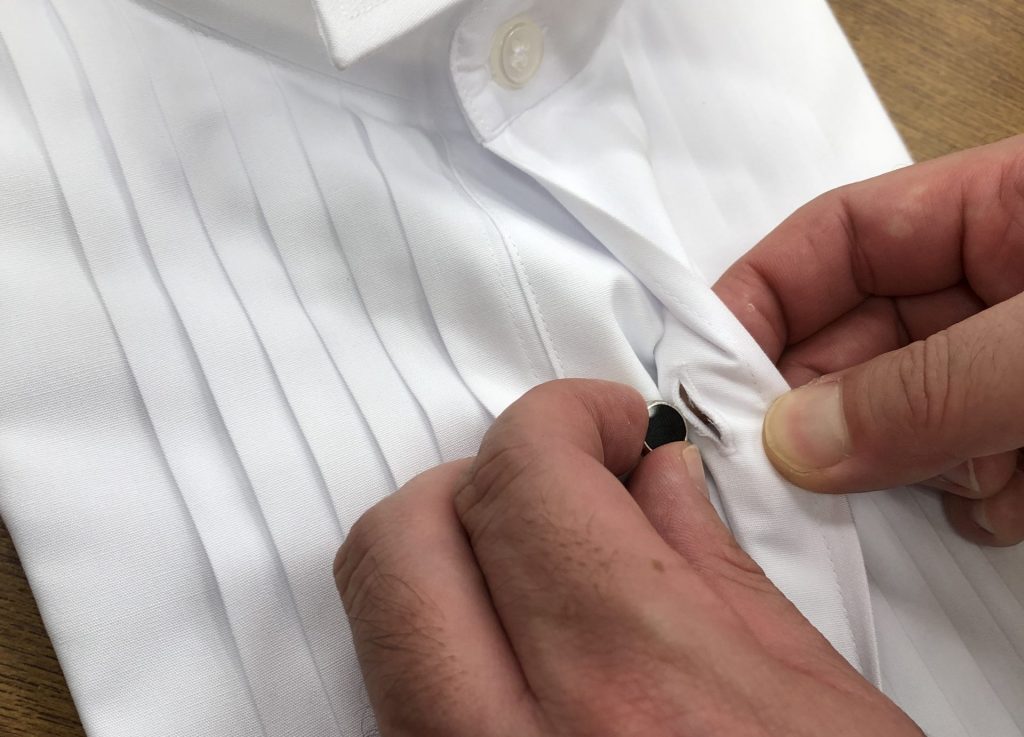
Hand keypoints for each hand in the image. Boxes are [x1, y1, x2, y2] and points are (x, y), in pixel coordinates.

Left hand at [334, 379, 920, 735]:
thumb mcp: (820, 708)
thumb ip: (712, 568)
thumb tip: (654, 476)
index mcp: (633, 689)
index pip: (520, 476)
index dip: (562, 419)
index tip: (606, 432)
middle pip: (402, 538)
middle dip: (479, 482)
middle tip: (563, 492)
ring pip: (377, 623)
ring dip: (447, 562)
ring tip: (543, 573)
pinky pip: (395, 702)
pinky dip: (442, 647)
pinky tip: (521, 654)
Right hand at [714, 135, 1023, 545]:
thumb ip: (928, 389)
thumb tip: (792, 445)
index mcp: (996, 209)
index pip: (834, 240)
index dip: (759, 301)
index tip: (707, 379)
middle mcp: (989, 287)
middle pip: (851, 341)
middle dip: (820, 410)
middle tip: (785, 476)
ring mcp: (1009, 367)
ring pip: (897, 418)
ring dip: (911, 465)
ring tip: (981, 476)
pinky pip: (963, 471)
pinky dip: (975, 501)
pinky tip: (1020, 499)